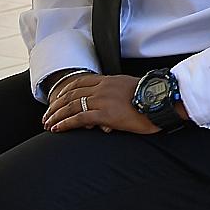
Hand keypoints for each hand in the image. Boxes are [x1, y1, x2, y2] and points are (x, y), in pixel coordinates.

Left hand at [43, 74, 161, 134]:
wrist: (163, 102)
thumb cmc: (152, 98)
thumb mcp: (133, 90)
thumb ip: (118, 94)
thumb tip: (111, 104)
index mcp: (109, 80)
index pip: (79, 83)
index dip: (64, 92)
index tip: (55, 101)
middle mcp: (103, 88)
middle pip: (71, 94)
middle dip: (55, 106)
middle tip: (46, 116)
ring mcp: (104, 100)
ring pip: (72, 106)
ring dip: (56, 116)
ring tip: (48, 124)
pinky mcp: (106, 114)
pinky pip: (80, 118)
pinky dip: (65, 123)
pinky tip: (57, 129)